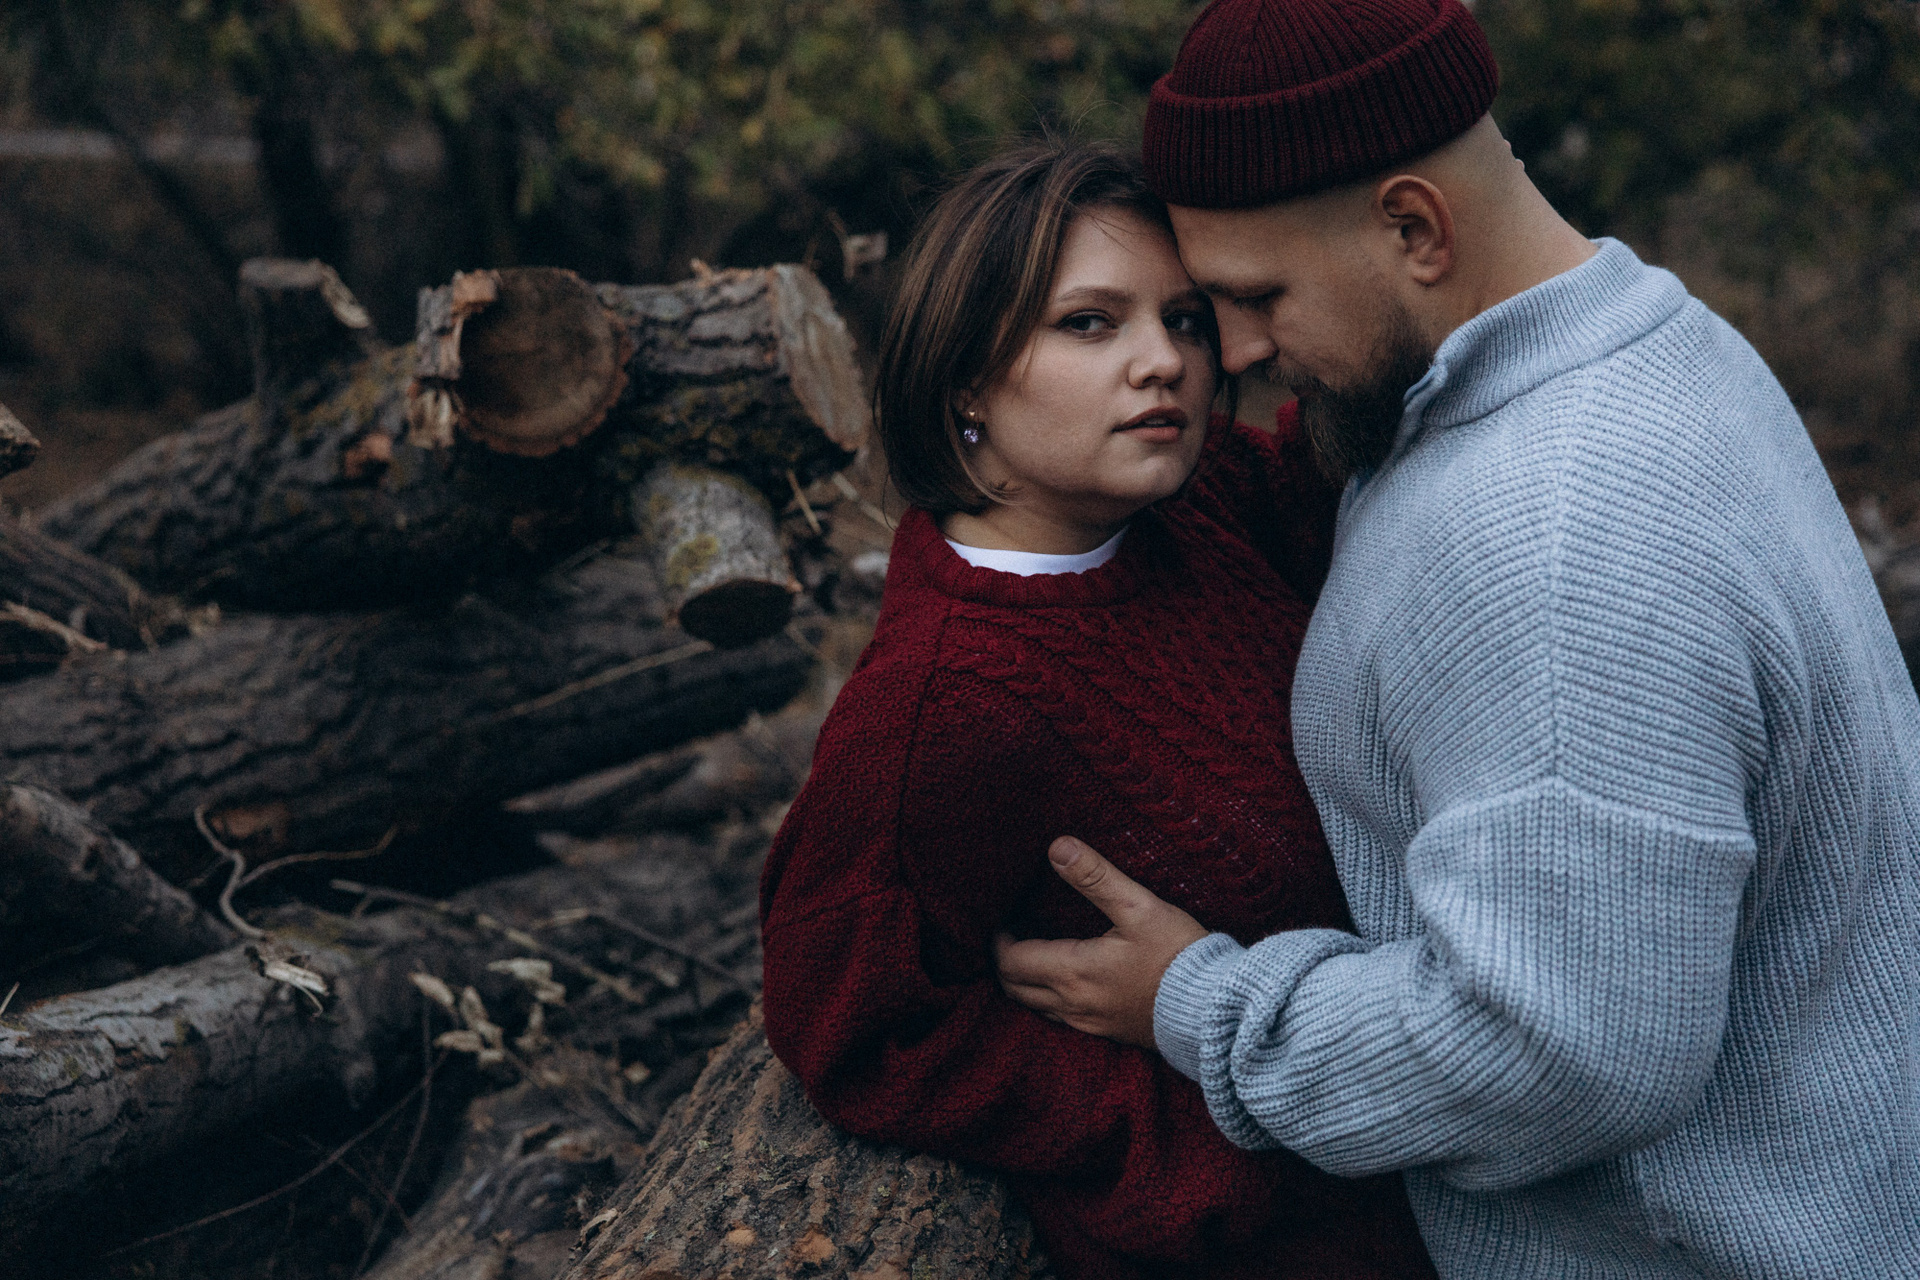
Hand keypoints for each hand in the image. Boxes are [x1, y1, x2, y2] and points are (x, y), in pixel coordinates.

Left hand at [994, 836, 1208, 1047]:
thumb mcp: (1139, 907)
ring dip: (1026, 984)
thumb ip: (1095, 877)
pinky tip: (1067, 983)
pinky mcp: (1108, 1033)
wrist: (1216, 1008)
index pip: (1012, 963)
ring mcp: (1090, 1024)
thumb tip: (1057, 847)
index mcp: (1074, 972)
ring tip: (1034, 957)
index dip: (1001, 943)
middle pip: (1016, 990)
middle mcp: (1074, 1005)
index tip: (1004, 923)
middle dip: (1006, 964)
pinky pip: (1062, 1021)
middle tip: (1012, 938)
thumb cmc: (1179, 955)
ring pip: (1037, 1008)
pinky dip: (1049, 1001)